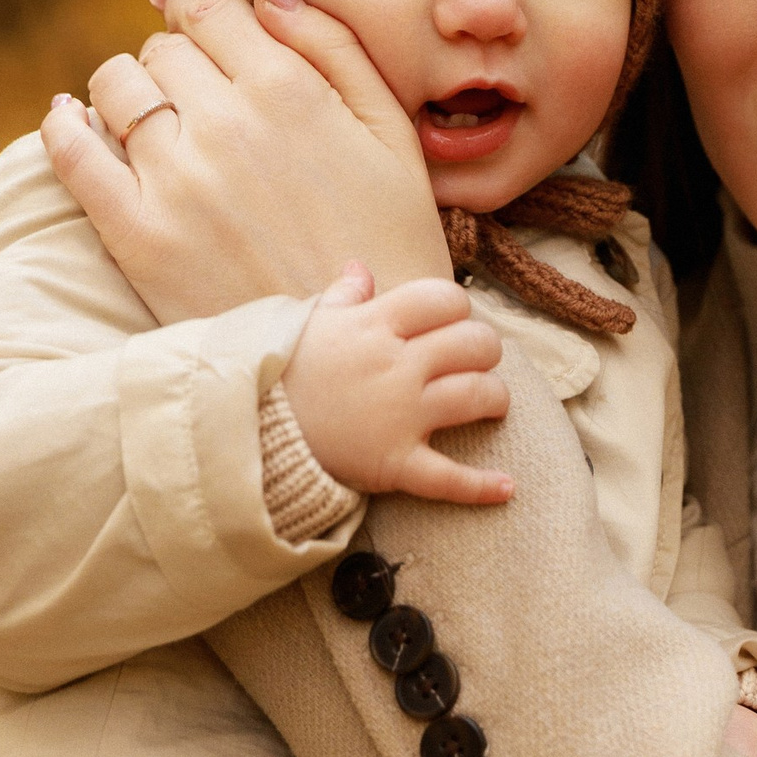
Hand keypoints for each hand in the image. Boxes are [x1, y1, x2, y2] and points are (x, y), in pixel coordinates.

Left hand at [43, 0, 448, 325]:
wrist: (358, 357)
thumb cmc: (388, 242)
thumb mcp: (390, 134)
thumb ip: (330, 44)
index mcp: (289, 90)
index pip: (209, 9)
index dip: (198, 11)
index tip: (195, 26)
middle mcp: (226, 125)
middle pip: (162, 48)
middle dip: (174, 62)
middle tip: (194, 99)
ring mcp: (175, 181)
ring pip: (115, 86)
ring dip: (127, 90)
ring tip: (149, 120)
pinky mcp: (137, 235)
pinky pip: (72, 152)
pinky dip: (65, 126)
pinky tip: (73, 122)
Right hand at [285, 266, 514, 506]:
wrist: (249, 430)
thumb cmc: (284, 374)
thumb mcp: (311, 324)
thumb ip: (344, 297)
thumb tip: (362, 269)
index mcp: (375, 325)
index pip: (444, 299)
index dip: (457, 308)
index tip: (450, 323)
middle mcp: (395, 366)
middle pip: (474, 343)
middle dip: (485, 349)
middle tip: (474, 361)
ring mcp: (399, 416)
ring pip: (477, 396)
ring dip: (495, 397)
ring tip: (489, 403)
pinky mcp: (396, 463)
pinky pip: (449, 478)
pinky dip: (482, 486)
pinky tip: (507, 487)